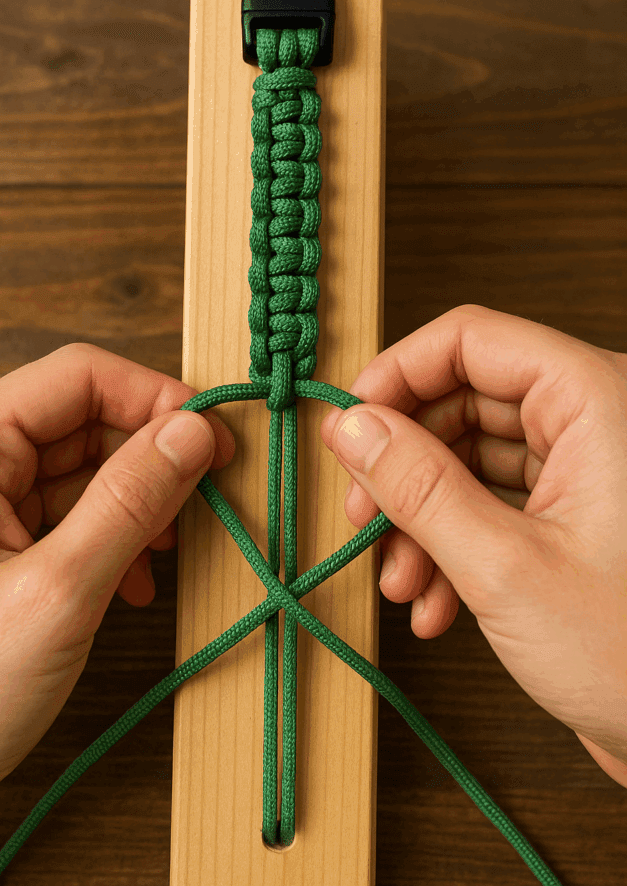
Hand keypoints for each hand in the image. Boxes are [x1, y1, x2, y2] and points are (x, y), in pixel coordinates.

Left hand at [0, 343, 234, 842]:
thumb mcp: (58, 591)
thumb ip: (129, 502)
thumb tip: (193, 431)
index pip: (76, 378)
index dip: (152, 397)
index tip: (211, 438)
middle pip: (85, 420)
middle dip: (150, 455)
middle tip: (207, 494)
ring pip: (87, 468)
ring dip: (139, 501)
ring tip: (169, 548)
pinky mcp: (4, 551)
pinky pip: (75, 515)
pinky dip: (118, 537)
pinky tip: (137, 581)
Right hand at [320, 304, 626, 789]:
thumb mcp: (505, 568)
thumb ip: (419, 487)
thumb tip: (352, 427)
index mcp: (595, 400)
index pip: (471, 340)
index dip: (397, 375)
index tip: (349, 426)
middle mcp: (591, 423)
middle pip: (461, 401)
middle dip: (403, 466)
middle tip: (362, 517)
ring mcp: (582, 471)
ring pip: (468, 458)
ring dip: (421, 519)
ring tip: (399, 582)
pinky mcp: (572, 518)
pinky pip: (491, 503)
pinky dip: (452, 547)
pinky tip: (434, 605)